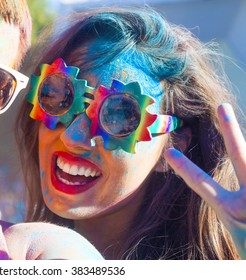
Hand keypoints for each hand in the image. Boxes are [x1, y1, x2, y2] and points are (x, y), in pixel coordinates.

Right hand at [164, 103, 245, 258]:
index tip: (169, 152)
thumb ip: (231, 207)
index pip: (200, 183)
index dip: (184, 166)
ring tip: (225, 121)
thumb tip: (237, 185)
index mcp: (231, 211)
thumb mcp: (236, 229)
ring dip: (241, 148)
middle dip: (230, 130)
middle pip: (240, 156)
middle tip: (222, 107)